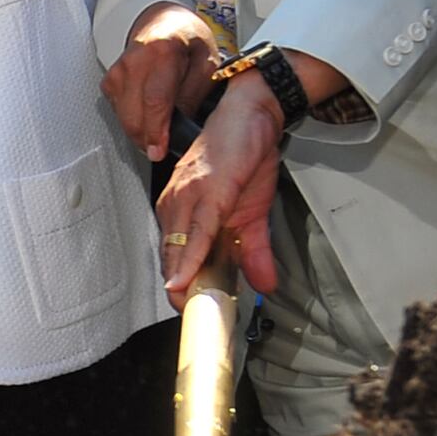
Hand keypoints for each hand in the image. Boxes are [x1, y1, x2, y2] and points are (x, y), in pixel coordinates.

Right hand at [103, 3, 223, 161]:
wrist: (164, 22)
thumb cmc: (188, 41)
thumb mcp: (207, 62)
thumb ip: (194, 93)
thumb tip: (180, 124)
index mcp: (163, 51)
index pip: (155, 100)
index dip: (156, 130)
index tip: (158, 151)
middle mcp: (135, 60)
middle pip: (133, 113)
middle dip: (145, 138)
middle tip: (159, 151)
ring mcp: (118, 69)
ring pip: (122, 115)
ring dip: (138, 131)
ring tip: (156, 133)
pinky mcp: (110, 79)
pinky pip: (117, 110)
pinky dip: (131, 119)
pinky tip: (146, 115)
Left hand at [156, 75, 286, 302]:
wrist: (252, 115)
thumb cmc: (242, 156)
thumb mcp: (253, 213)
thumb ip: (255, 251)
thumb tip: (264, 285)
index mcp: (180, 211)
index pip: (174, 258)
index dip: (181, 288)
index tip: (189, 315)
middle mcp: (176, 205)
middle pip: (172, 259)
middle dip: (182, 293)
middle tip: (193, 320)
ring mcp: (188, 196)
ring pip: (180, 248)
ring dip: (186, 282)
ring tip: (193, 309)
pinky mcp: (209, 190)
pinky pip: (198, 230)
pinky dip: (192, 257)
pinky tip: (188, 278)